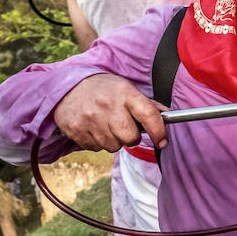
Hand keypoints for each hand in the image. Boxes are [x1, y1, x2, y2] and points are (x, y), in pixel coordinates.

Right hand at [52, 73, 167, 151]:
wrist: (67, 87)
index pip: (148, 115)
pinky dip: (99, 142)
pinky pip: (96, 148)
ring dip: (114, 140)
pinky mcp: (76, 130)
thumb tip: (170, 116)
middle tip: (126, 129)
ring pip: (113, 146)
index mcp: (124, 93)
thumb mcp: (126, 89)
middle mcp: (107, 106)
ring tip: (107, 125)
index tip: (162, 142)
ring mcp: (90, 119)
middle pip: (130, 138)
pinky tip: (94, 128)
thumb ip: (148, 105)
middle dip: (132, 137)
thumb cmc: (103, 90)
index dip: (159, 131)